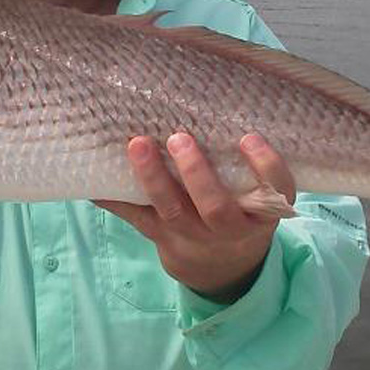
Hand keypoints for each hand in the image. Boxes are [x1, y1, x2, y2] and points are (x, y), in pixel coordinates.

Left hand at [95, 132, 295, 302]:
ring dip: (153, 178)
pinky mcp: (162, 237)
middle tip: (179, 137)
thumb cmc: (241, 211)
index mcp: (262, 212)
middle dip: (196, 174)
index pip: (275, 189)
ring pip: (173, 212)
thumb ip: (247, 165)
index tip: (249, 137)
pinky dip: (113, 198)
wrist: (223, 268)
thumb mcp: (256, 196)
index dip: (265, 166)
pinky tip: (94, 180)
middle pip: (215, 208)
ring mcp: (194, 236)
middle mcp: (231, 228)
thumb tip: (219, 102)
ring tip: (138, 145)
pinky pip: (137, 218)